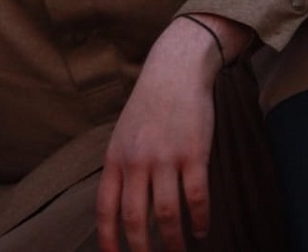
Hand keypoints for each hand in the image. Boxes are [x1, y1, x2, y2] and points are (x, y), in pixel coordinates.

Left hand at [96, 15, 249, 251]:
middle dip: (141, 249)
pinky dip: (199, 220)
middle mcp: (137, 162)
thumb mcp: (123, 136)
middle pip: (135, 219)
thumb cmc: (148, 107)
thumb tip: (122, 208)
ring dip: (175, 241)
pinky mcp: (194, 154)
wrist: (174, 72)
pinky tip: (202, 231)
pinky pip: (196, 198)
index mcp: (115, 159)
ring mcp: (165, 158)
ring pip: (167, 215)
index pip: (105, 208)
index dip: (108, 239)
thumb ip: (122, 169)